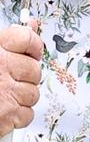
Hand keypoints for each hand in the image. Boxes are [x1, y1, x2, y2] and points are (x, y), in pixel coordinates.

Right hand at [0, 22, 42, 136]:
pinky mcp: (7, 116)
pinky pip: (27, 114)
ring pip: (32, 93)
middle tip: (9, 78)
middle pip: (34, 69)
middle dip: (26, 75)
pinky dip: (18, 115)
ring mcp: (6, 94)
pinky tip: (2, 109)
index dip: (32, 45)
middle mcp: (1, 70)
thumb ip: (6, 40)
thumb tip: (30, 25)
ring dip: (21, 96)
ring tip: (2, 94)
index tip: (30, 50)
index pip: (27, 39)